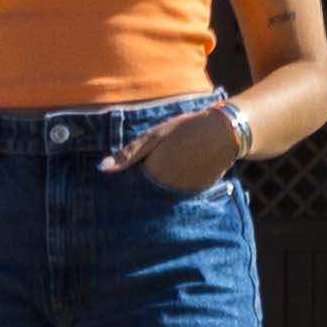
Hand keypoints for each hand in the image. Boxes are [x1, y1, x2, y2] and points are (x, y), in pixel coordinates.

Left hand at [103, 102, 246, 194]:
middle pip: (145, 195)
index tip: (115, 182)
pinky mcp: (196, 194)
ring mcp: (183, 195)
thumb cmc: (186, 129)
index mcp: (153, 175)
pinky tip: (176, 174)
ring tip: (161, 172)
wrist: (225, 133)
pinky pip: (177, 195)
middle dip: (139, 189)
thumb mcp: (155, 136)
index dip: (124, 182)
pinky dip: (173, 189)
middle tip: (141, 175)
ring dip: (157, 190)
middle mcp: (167, 191)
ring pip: (162, 197)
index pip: (130, 187)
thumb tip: (102, 168)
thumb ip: (129, 153)